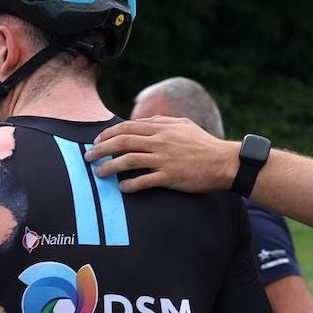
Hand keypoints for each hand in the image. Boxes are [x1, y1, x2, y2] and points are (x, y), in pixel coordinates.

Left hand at [86, 117, 239, 195]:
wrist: (223, 162)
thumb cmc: (203, 145)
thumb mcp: (183, 126)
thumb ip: (162, 123)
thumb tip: (142, 124)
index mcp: (163, 128)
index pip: (128, 127)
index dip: (109, 134)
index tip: (97, 141)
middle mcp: (160, 141)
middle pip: (123, 142)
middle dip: (101, 149)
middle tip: (89, 157)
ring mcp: (164, 159)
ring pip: (128, 160)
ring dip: (109, 167)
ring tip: (99, 173)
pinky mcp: (169, 177)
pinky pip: (143, 181)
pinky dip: (129, 185)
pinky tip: (121, 188)